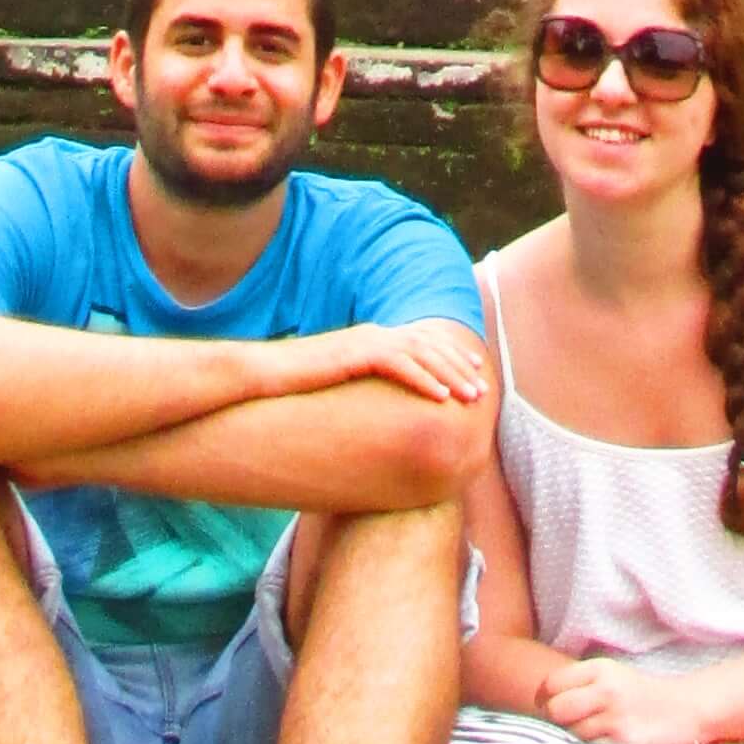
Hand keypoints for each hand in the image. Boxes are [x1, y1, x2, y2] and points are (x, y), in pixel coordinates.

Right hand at [267, 319, 487, 409]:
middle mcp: (371, 334)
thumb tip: (376, 408)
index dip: (447, 356)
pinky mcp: (355, 354)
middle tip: (482, 387)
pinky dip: (424, 380)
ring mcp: (363, 341)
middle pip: (427, 346)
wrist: (260, 374)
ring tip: (472, 397)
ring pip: (421, 354)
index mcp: (368, 339)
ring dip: (450, 375)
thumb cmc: (293, 386)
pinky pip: (399, 365)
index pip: (418, 342)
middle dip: (457, 365)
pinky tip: (442, 398)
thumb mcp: (335, 385)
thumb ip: (359, 388)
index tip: (470, 372)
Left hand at [535, 657, 718, 743]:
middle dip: (556, 721)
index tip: (544, 707)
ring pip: (574, 734)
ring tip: (596, 736)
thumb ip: (580, 684)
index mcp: (601, 669)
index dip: (543, 698)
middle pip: (556, 710)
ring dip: (578, 740)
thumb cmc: (640, 696)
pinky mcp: (626, 742)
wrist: (686, 708)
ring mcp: (617, 717)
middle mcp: (607, 689)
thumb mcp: (612, 677)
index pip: (552, 683)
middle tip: (568, 726)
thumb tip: (540, 703)